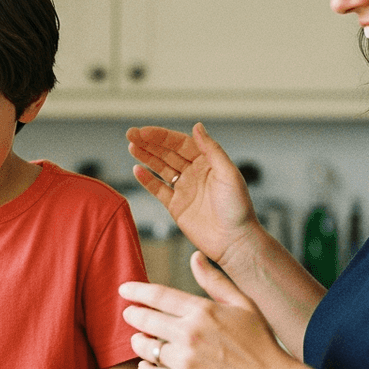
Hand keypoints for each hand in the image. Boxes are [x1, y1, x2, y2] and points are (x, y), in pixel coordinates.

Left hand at [119, 250, 296, 368]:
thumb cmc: (259, 343)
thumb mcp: (243, 304)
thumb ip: (214, 281)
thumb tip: (194, 257)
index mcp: (203, 310)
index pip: (158, 295)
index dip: (136, 291)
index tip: (124, 289)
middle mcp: (190, 333)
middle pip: (145, 319)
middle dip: (133, 315)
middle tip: (130, 314)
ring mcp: (185, 360)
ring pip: (144, 347)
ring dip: (138, 342)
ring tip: (141, 340)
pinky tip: (148, 365)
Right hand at [126, 123, 255, 264]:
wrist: (234, 241)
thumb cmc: (238, 208)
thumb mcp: (228, 173)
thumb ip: (212, 149)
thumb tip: (197, 126)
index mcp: (208, 162)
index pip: (181, 143)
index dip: (162, 136)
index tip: (144, 132)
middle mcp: (195, 173)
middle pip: (167, 153)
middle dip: (149, 143)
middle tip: (131, 134)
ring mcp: (184, 189)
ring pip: (160, 168)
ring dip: (146, 157)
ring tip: (131, 146)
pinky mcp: (176, 206)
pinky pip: (158, 189)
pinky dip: (147, 180)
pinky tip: (136, 170)